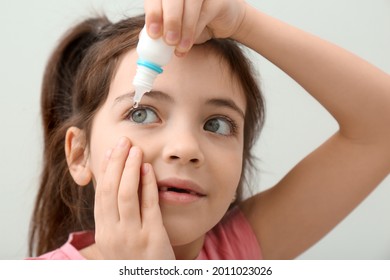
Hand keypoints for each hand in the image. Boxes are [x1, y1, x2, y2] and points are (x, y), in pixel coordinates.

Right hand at [94, 137, 174, 258]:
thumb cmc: (137, 259)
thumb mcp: (120, 239)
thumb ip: (117, 216)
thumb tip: (116, 187)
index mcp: (103, 231)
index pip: (100, 193)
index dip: (105, 169)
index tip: (111, 150)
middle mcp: (112, 233)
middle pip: (110, 190)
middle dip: (116, 162)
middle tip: (124, 141)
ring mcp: (131, 236)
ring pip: (125, 195)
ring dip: (129, 169)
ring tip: (135, 150)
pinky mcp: (152, 238)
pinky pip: (148, 206)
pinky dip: (147, 185)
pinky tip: (149, 169)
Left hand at [144, 0, 246, 54]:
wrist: (224, 20)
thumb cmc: (195, 22)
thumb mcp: (174, 27)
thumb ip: (160, 29)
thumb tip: (144, 40)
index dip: (153, 12)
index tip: (153, 33)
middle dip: (170, 20)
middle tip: (169, 41)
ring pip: (189, 4)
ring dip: (184, 28)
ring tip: (180, 47)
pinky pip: (204, 13)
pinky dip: (194, 31)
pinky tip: (188, 44)